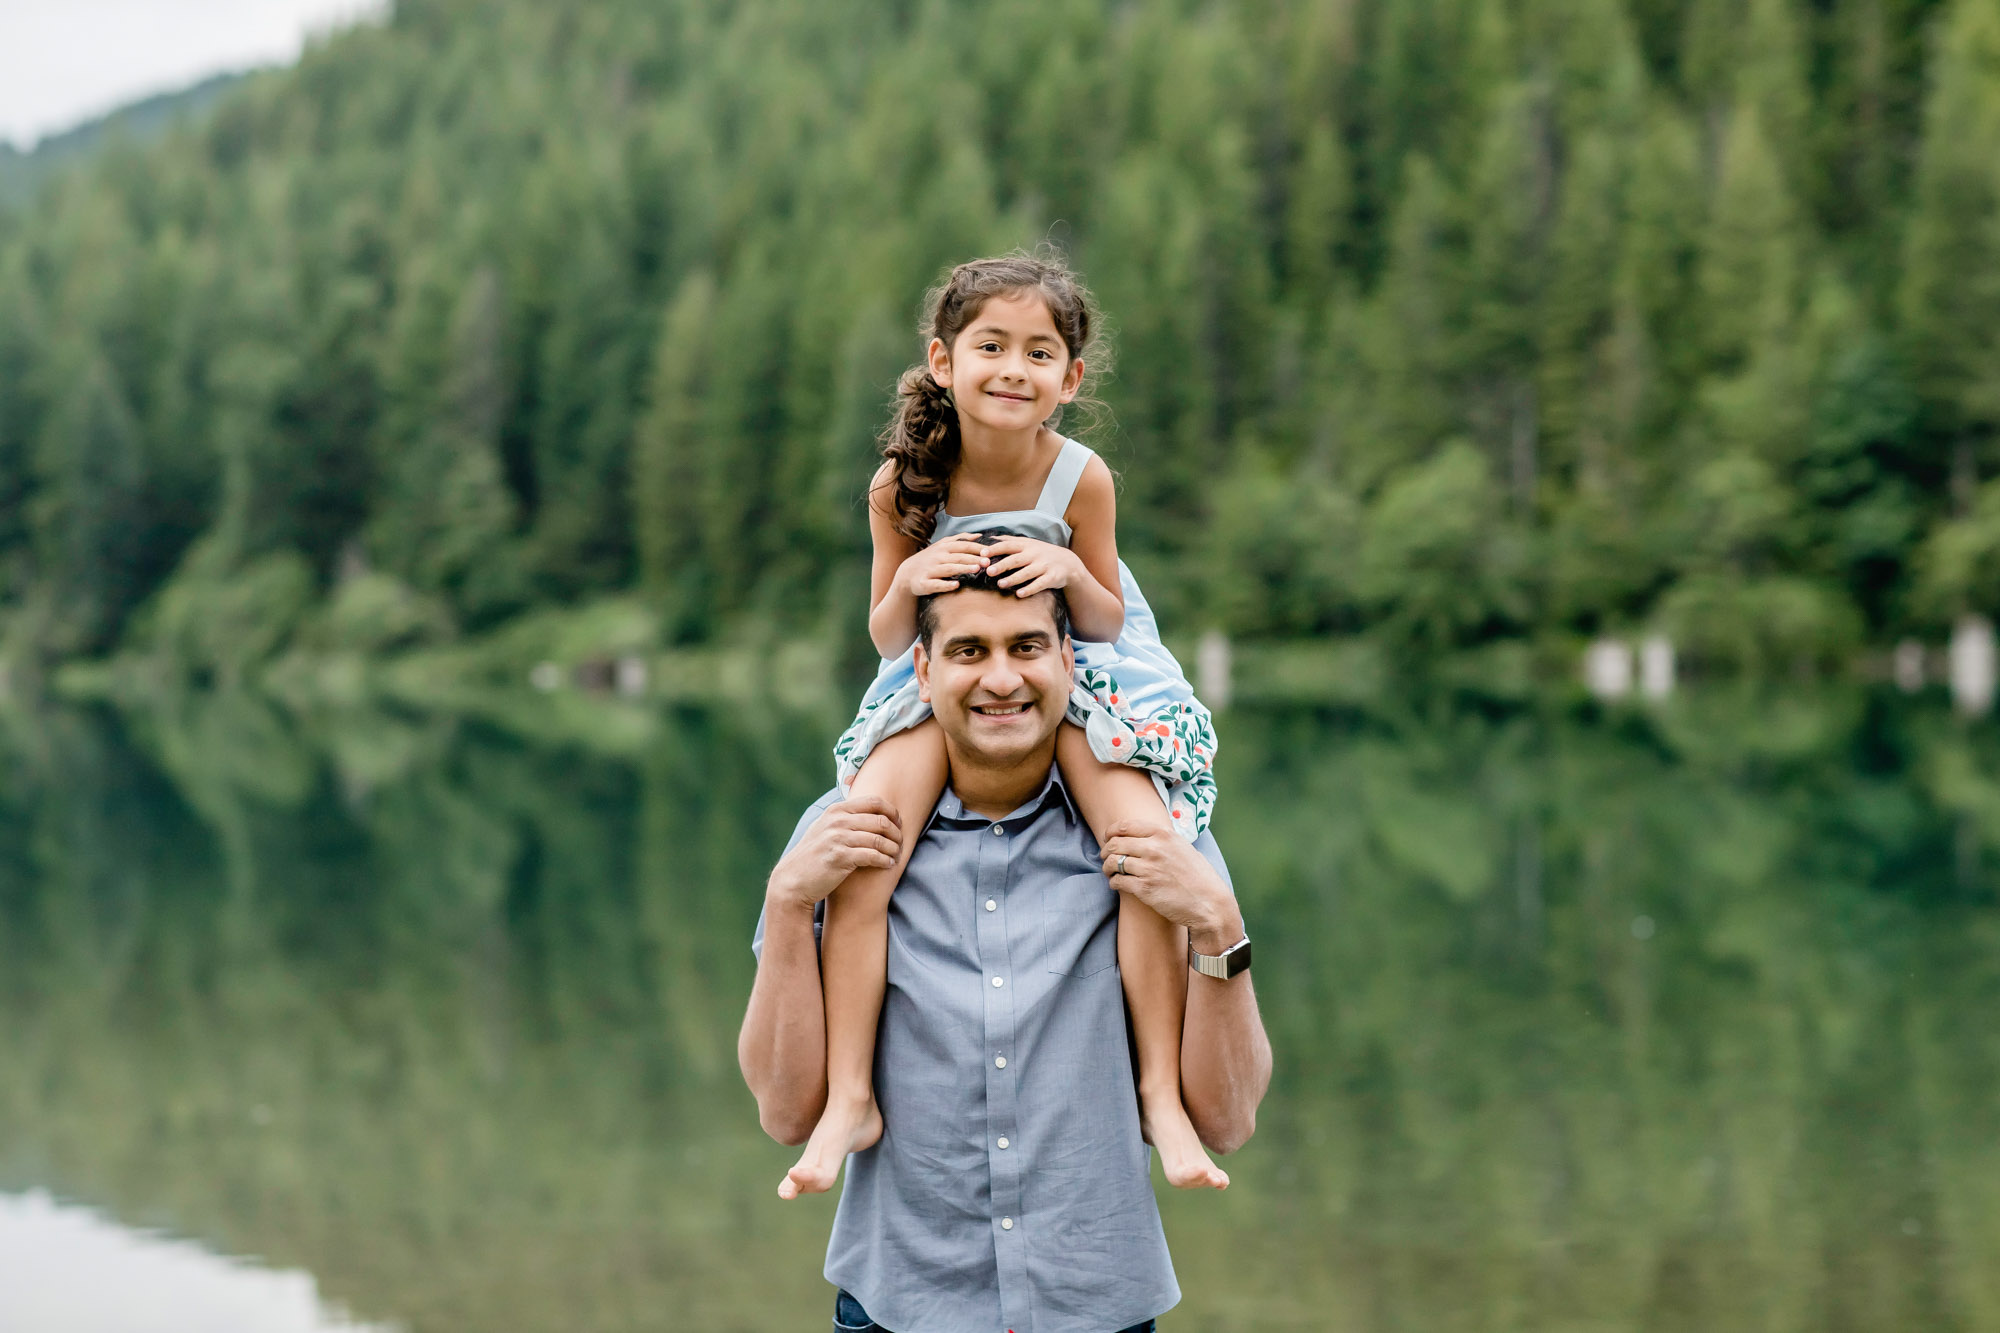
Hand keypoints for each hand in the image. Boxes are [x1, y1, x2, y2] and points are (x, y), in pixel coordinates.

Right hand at [767, 796, 902, 910]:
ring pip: (879, 839)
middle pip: (880, 820)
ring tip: (896, 855)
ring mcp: (838, 839)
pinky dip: (885, 860)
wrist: (794, 879)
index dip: (892, 812)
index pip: (874, 802)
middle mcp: (837, 821)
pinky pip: (873, 856)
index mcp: (836, 811)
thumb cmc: (814, 855)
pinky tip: (888, 864)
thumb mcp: (824, 827)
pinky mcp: (840, 858)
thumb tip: (866, 806)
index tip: (898, 823)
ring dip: (893, 848)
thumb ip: (842, 816)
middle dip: (896, 833)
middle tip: (901, 843)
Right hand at [898, 535, 990, 596]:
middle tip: (988, 562)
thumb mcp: (942, 545)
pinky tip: (956, 585)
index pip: (963, 545)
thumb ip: (960, 539)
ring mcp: (931, 570)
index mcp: (944, 547)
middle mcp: (937, 557)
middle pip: (958, 556)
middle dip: (973, 558)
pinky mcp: (925, 583)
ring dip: (962, 568)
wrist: (907, 574)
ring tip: (976, 569)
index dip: (977, 548)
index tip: (990, 552)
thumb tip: (978, 535)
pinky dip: (946, 585)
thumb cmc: (930, 559)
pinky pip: (936, 584)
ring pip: (949, 568)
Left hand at [984, 536, 1084, 597]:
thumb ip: (1010, 541)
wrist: (1068, 563)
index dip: (995, 549)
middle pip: (1016, 559)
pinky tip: (1019, 594)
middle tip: (988, 571)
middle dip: (1002, 565)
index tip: (982, 554)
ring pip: (1027, 572)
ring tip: (1000, 584)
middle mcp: (1034, 554)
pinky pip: (1040, 584)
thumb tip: (989, 538)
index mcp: (1026, 545)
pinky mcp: (1052, 577)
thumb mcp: (1028, 544)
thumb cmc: (1042, 553)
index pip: (1008, 545)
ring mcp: (1044, 566)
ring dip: (1013, 579)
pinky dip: (1030, 589)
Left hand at [1099, 820, 1243, 955]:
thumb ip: (1163, 839)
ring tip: (1110, 872)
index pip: (1125, 826)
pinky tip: (1117, 884)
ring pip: (1113, 862)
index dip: (1111, 833)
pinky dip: (1113, 882)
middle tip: (1105, 857)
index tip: (1108, 839)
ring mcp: (1148, 869)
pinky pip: (1117, 881)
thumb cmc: (1199, 876)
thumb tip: (1141, 835)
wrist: (1209, 903)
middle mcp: (1154, 849)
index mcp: (1164, 835)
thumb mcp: (1183, 847)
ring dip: (1107, 867)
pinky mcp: (1144, 888)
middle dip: (1106, 851)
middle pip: (1115, 844)